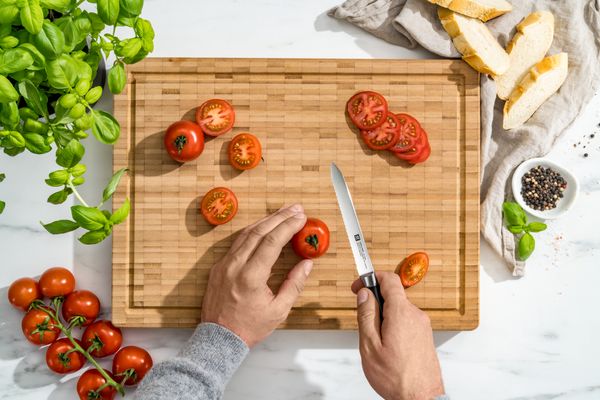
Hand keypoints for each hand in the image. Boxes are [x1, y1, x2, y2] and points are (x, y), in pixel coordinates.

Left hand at [201, 204, 311, 346]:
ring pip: (246, 234)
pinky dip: (252, 232)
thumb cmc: (249, 328)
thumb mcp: (278, 310)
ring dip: (265, 221)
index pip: (272, 242)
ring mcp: (224, 265)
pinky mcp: (218, 267)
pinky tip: (263, 227)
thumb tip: (307, 263)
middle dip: (279, 217)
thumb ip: (294, 284)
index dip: (288, 226)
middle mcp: (235, 266)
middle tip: (295, 209)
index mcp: (251, 277)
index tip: (301, 217)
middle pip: (259, 232)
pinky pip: (237, 243)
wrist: (219, 338)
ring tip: (282, 213)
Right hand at [352, 272, 444, 399]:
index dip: (371, 277)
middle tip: (364, 321)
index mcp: (401, 313)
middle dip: (375, 303)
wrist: (421, 398)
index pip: (389, 279)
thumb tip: (364, 294)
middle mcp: (415, 315)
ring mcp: (422, 325)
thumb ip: (366, 315)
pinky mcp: (425, 335)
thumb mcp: (370, 345)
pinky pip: (406, 321)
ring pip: (398, 310)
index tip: (359, 286)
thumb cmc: (396, 377)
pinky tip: (388, 347)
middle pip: (393, 295)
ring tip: (377, 342)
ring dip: (384, 317)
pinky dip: (394, 326)